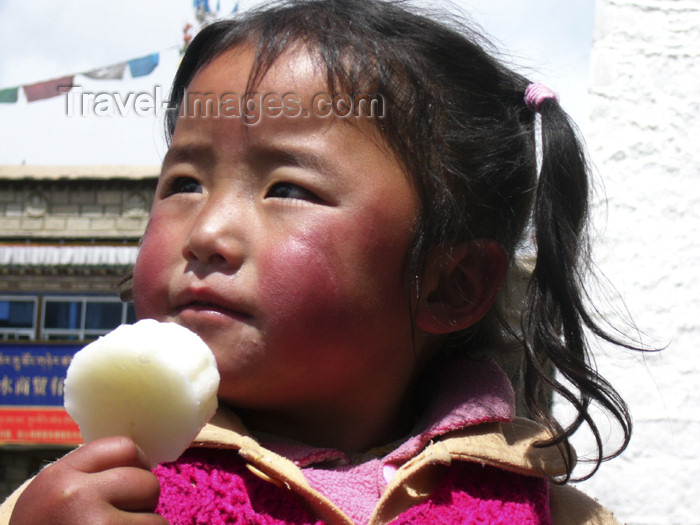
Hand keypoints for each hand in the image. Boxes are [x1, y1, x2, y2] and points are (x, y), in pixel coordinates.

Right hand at [9, 436, 167, 524]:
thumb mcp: (49, 499)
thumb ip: (85, 477)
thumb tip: (136, 460)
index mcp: (59, 477)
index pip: (124, 448)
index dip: (137, 465)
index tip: (132, 484)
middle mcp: (75, 497)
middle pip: (147, 482)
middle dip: (143, 505)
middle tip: (119, 522)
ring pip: (156, 520)